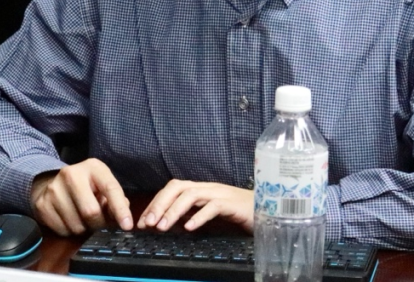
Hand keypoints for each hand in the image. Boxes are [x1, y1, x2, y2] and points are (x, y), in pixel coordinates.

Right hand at [30, 159, 132, 235]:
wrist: (50, 182)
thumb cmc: (85, 185)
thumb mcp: (102, 184)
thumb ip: (115, 199)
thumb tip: (123, 217)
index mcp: (93, 167)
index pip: (110, 189)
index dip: (120, 209)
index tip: (127, 226)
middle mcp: (71, 174)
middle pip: (91, 212)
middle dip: (99, 223)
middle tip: (98, 222)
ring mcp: (54, 189)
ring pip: (77, 225)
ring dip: (84, 228)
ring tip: (82, 217)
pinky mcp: (42, 205)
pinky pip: (62, 230)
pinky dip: (70, 231)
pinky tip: (69, 219)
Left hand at [138, 180, 252, 232]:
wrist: (269, 211)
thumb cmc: (241, 214)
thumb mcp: (212, 213)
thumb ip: (194, 213)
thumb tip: (171, 222)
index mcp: (203, 189)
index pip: (173, 189)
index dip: (156, 202)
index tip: (144, 221)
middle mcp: (209, 188)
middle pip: (178, 187)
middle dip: (160, 203)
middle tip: (148, 222)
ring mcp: (221, 194)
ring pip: (191, 194)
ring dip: (174, 210)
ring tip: (162, 227)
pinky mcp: (233, 204)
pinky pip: (213, 207)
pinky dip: (198, 216)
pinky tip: (189, 228)